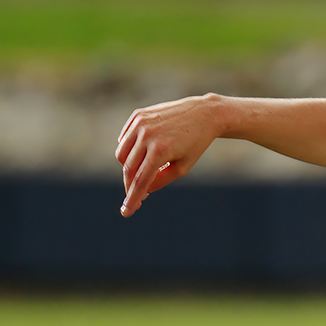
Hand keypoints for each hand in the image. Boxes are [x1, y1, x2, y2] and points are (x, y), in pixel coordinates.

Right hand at [114, 93, 226, 216]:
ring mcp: (140, 123)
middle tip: (136, 196)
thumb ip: (161, 180)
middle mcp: (146, 135)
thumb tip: (143, 190)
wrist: (204, 114)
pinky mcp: (138, 115)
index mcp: (159, 151)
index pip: (140, 181)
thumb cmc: (196, 144)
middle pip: (128, 169)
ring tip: (144, 171)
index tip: (127, 212)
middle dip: (130, 185)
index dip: (132, 198)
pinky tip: (141, 153)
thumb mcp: (182, 167)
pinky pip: (124, 138)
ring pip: (121, 154)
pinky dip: (128, 149)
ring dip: (128, 167)